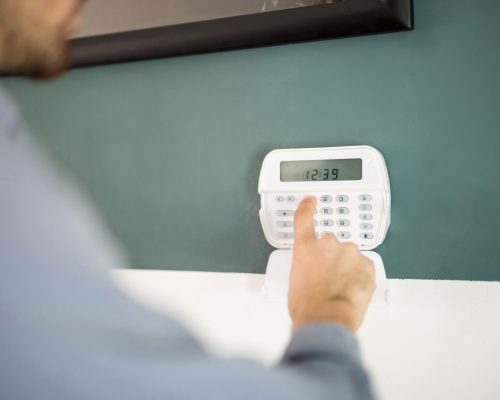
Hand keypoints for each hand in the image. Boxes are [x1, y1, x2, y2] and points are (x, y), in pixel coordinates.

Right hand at [288, 197, 374, 331]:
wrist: (327, 317)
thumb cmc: (308, 305)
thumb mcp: (295, 281)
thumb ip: (305, 267)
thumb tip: (311, 273)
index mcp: (305, 247)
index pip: (304, 218)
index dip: (308, 207)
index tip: (311, 201)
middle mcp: (327, 244)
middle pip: (330, 244)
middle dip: (331, 258)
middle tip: (327, 278)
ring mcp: (349, 252)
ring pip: (349, 256)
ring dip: (346, 267)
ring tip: (340, 288)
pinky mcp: (366, 263)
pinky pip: (363, 267)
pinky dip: (360, 276)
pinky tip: (352, 289)